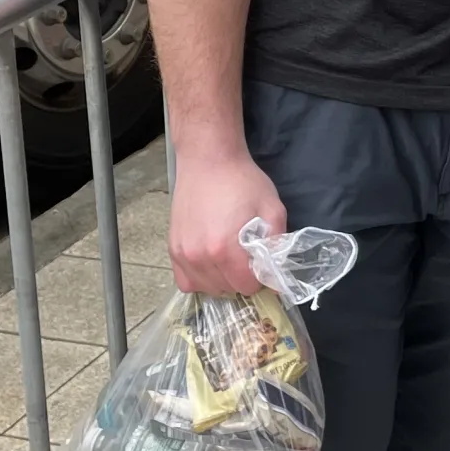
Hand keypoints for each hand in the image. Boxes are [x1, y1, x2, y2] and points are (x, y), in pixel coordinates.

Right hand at [168, 149, 286, 296]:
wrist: (208, 160)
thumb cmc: (243, 182)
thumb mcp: (273, 209)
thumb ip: (277, 245)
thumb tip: (276, 275)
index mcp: (226, 249)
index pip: (247, 287)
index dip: (259, 278)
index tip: (261, 262)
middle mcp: (200, 257)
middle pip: (227, 290)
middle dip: (241, 278)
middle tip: (246, 255)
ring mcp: (183, 254)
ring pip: (206, 288)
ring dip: (221, 280)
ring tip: (228, 258)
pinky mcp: (172, 249)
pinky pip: (185, 281)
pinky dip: (200, 278)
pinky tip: (210, 263)